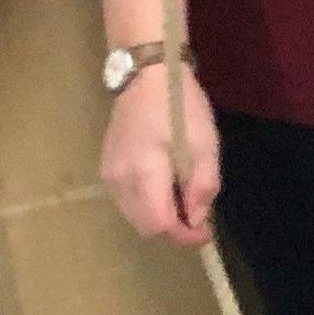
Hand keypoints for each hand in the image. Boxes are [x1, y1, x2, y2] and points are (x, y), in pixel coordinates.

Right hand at [99, 64, 220, 247]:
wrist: (148, 78)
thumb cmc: (181, 109)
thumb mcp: (205, 146)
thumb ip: (202, 186)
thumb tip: (197, 219)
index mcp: (143, 174)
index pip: (158, 225)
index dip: (183, 236)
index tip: (206, 233)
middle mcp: (119, 180)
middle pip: (144, 226)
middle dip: (173, 230)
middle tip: (199, 219)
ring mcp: (109, 174)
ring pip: (134, 216)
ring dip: (160, 218)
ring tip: (186, 201)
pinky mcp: (107, 168)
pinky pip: (127, 200)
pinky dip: (148, 204)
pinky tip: (167, 189)